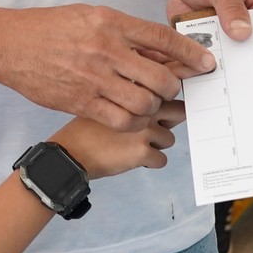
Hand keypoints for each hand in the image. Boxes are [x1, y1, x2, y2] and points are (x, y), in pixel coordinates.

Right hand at [0, 5, 214, 131]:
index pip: (162, 39)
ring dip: (153, 107)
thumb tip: (155, 48)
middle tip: (174, 89)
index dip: (190, 53)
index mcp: (111, 23)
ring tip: (150, 103)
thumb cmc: (50, 28)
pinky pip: (120, 119)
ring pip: (143, 102)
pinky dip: (133, 121)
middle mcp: (106, 49)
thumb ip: (123, 30)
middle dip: (174, 87)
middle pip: (160, 77)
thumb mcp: (90, 16)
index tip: (206, 62)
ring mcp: (93, 77)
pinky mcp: (81, 101)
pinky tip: (131, 116)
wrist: (10, 44)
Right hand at [53, 102, 182, 178]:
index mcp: (136, 89)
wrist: (71, 153)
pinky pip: (161, 160)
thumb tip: (163, 97)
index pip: (169, 89)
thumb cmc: (89, 127)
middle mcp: (142, 106)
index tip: (165, 108)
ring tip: (132, 145)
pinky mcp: (142, 151)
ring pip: (169, 139)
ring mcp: (144, 129)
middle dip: (169, 121)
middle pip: (180, 111)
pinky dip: (149, 163)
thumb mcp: (109, 99)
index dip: (169, 99)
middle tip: (151, 129)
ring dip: (156, 145)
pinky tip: (131, 158)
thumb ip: (135, 95)